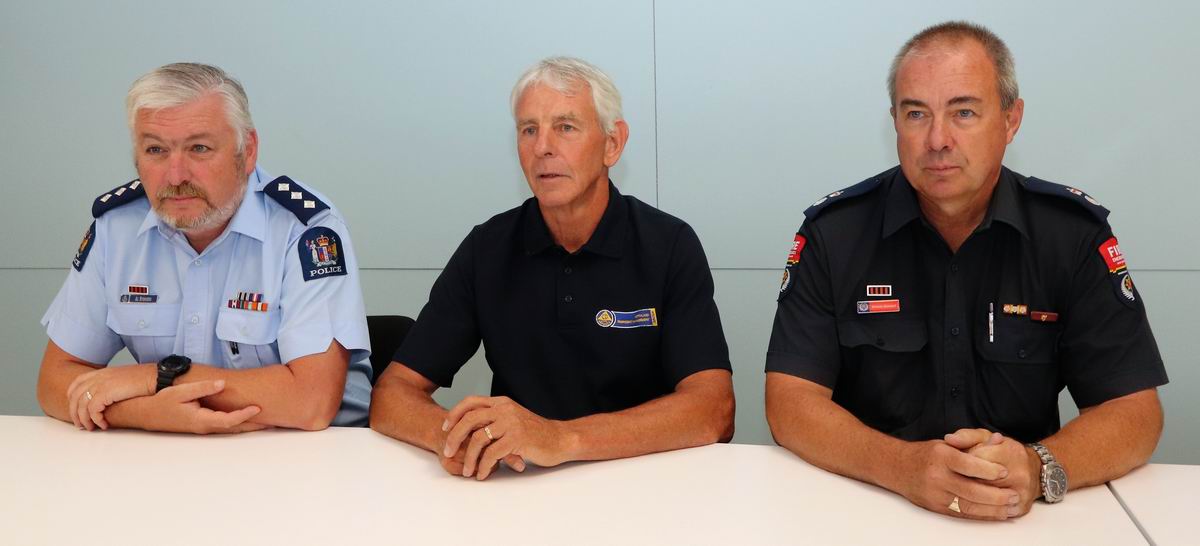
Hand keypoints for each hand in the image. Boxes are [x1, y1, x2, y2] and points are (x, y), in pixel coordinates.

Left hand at [66, 363, 155, 430]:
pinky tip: (104, 425)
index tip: (76, 410)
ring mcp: (100, 384)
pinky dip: (96, 420)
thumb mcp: (123, 379)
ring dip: (84, 420)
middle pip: (74, 396)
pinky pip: (92, 410)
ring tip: (91, 428)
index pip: (76, 384)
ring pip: (81, 405)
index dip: (72, 398)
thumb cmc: (145, 380)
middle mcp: (98, 377)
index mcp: (101, 373)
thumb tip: (106, 400)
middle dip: (75, 413)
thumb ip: (111, 385)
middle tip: (80, 425)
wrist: (157, 377)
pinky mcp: (106, 393)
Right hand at [141, 380, 267, 434]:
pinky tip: (247, 420)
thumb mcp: (182, 392)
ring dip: (248, 426)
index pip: (228, 420)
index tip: (258, 408)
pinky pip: (224, 426)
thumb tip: (222, 384)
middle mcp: (205, 427)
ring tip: (267, 422)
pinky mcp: (202, 425)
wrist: (145, 414)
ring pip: (230, 429)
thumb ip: (203, 388)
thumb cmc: (162, 402)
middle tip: (274, 422)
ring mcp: (204, 428)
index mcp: (201, 420)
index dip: (244, 415)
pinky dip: (238, 424)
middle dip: (254, 426)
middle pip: (234, 429)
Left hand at [442, 396, 563, 479]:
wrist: (560, 440)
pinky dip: (484, 466)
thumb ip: (495, 420)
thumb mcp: (513, 419)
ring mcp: (511, 423)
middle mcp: (504, 409)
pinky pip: (492, 454)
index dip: (454, 415)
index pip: (470, 402)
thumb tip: (471, 430)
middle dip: (454, 437)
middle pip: (469, 419)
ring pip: (478, 439)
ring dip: (469, 458)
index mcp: (501, 402)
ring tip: (468, 471)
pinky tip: (483, 474)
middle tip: (449, 452)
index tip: (446, 428)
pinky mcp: (517, 438)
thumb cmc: (536, 433)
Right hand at [895, 437, 1019, 519]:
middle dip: (996, 495)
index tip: (1005, 471)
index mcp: (941, 456)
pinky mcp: (936, 507)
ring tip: (1010, 507)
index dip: (988, 470)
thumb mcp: (948, 443)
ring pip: (968, 505)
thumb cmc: (927, 455)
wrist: (898, 468)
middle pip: (971, 490)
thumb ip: (974, 441)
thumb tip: (998, 439)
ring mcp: (935, 494)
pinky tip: (995, 513)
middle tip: (1014, 495)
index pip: (968, 464)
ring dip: (992, 509)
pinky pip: (962, 513)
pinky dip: (981, 515)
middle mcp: (937, 476)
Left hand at [946, 429, 1042, 517]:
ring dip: (968, 497)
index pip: (977, 460)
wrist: (1034, 469)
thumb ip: (966, 436)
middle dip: (962, 481)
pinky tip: (969, 503)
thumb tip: (949, 439)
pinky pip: (995, 513)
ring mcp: (1021, 492)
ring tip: (956, 491)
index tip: (952, 464)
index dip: (961, 463)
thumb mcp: (985, 437)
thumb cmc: (1004, 451)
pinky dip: (981, 510)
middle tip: (951, 479)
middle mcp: (1019, 473)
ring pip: (986, 499)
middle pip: (981, 482)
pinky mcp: (1021, 507)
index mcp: (1010, 452)